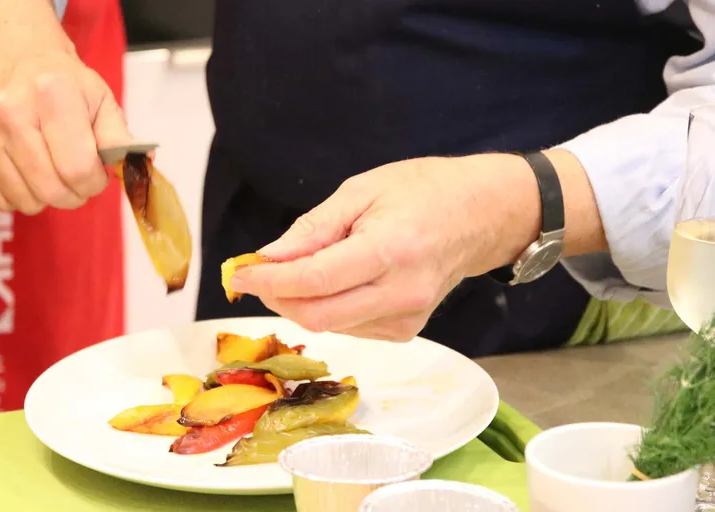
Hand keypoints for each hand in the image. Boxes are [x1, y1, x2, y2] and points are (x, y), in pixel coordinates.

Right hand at [0, 48, 131, 213]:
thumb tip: (136, 169)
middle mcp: (11, 110)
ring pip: (25, 200)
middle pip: (51, 190)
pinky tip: (26, 172)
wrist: (23, 65)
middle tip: (77, 180)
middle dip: (73, 195)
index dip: (94, 183)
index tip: (96, 175)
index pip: (78, 169)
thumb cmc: (70, 89)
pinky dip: (19, 196)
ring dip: (46, 198)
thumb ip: (120, 140)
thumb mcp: (104, 104)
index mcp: (53, 94)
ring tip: (50, 170)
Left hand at [228, 154, 545, 341]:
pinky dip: (327, 307)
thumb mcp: (362, 190)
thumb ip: (313, 229)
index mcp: (390, 250)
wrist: (481, 215)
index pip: (315, 279)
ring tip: (295, 269)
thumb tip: (268, 257)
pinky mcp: (405, 330)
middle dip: (277, 297)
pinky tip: (332, 281)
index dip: (270, 280)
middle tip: (256, 274)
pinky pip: (348, 326)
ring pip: (330, 324)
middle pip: (317, 315)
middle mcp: (401, 292)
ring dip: (299, 302)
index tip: (239, 272)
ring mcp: (406, 317)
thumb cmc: (423, 191)